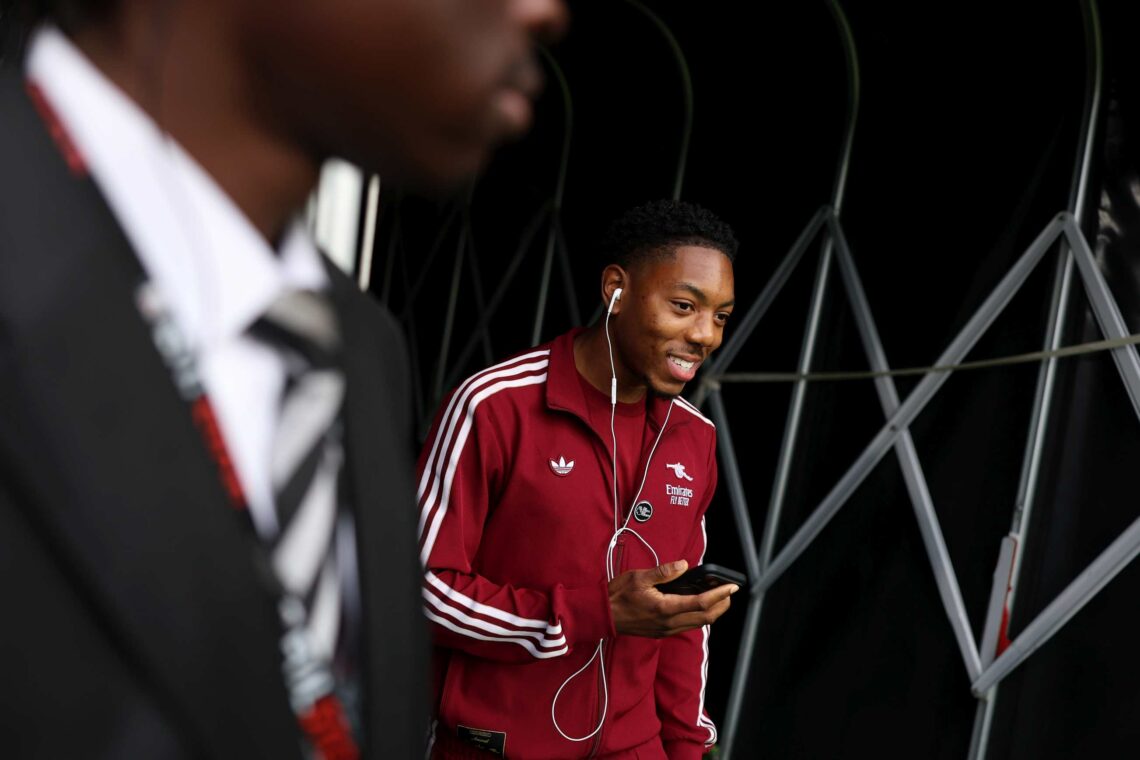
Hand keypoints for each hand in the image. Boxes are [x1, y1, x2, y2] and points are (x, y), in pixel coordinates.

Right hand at [608, 560, 736, 637]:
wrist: (603, 617)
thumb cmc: (618, 596)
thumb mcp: (639, 577)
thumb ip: (663, 572)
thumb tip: (683, 565)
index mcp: (665, 608)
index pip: (701, 603)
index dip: (719, 595)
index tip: (731, 586)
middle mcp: (669, 622)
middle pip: (705, 617)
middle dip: (722, 605)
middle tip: (730, 592)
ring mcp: (666, 629)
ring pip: (698, 623)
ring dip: (712, 612)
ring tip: (720, 599)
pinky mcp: (662, 631)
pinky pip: (688, 625)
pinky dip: (699, 616)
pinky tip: (699, 606)